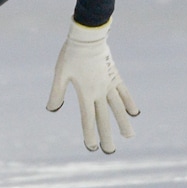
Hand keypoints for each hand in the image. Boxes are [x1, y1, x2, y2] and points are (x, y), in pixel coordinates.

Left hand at [46, 18, 139, 153]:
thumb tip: (52, 110)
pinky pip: (124, 92)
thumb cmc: (71, 54)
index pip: (88, 119)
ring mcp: (109, 83)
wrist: (88, 36)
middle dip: (107, 135)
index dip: (90, 134)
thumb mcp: (60, 74)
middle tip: (109, 151)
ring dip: (123, 123)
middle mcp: (100, 91)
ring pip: (118, 107)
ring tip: (129, 136)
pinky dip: (129, 102)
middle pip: (104, 117)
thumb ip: (56, 93)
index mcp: (85, 93)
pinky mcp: (114, 75)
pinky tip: (134, 113)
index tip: (92, 147)